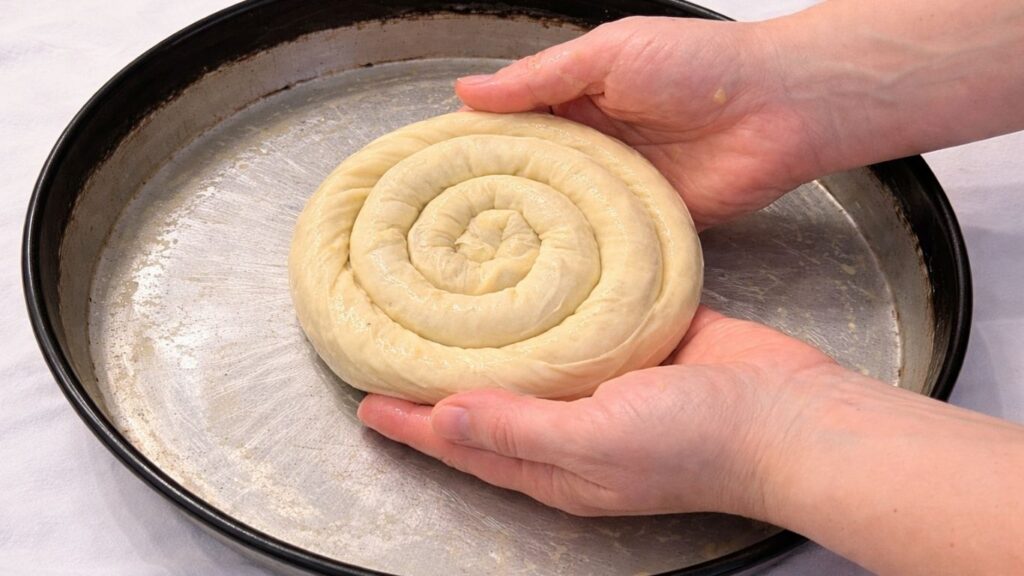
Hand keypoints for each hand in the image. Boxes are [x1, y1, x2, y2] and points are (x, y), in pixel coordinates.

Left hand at [357, 306, 837, 517]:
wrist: (794, 416)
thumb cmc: (703, 444)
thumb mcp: (599, 444)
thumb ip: (521, 431)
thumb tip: (444, 420)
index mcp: (557, 464)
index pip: (465, 444)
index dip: (412, 425)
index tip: (365, 402)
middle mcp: (573, 427)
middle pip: (490, 403)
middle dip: (438, 381)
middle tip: (392, 345)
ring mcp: (607, 384)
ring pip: (532, 358)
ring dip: (489, 338)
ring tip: (446, 305)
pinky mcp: (640, 343)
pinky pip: (583, 323)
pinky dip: (550, 304)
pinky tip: (530, 277)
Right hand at [454, 17, 825, 228]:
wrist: (779, 108)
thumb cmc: (699, 66)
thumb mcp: (607, 54)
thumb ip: (539, 77)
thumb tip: (467, 92)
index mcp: (577, 99)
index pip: (512, 125)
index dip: (475, 145)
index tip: (432, 171)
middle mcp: (591, 147)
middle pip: (530, 176)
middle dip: (495, 198)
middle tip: (448, 229)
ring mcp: (616, 189)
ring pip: (561, 214)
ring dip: (533, 231)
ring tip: (479, 260)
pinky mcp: (643, 225)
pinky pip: (602, 243)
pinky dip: (578, 255)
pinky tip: (540, 273)